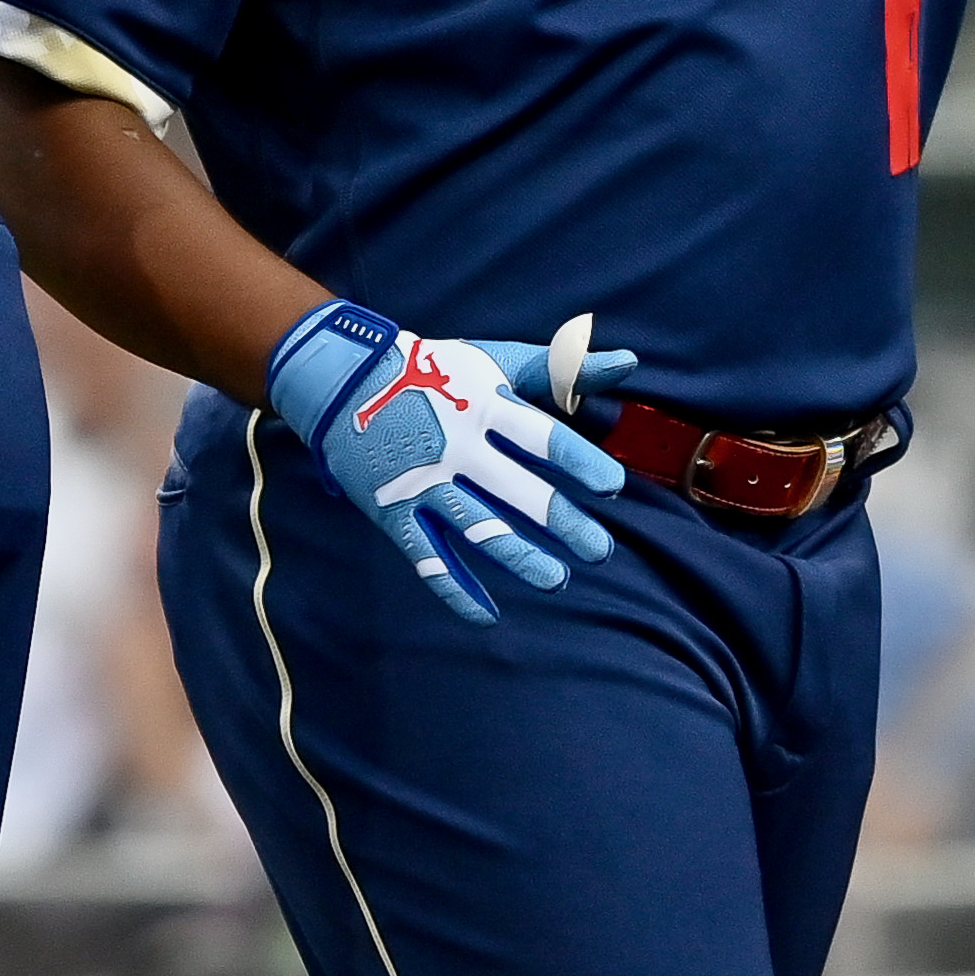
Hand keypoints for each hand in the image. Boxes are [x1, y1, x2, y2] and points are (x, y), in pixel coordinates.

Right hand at [266, 300, 627, 624]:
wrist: (343, 380)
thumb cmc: (436, 370)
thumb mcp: (497, 360)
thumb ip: (562, 369)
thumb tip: (631, 363)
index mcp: (483, 406)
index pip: (542, 439)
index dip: (579, 463)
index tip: (611, 487)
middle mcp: (456, 447)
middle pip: (518, 492)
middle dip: (563, 525)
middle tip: (599, 551)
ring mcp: (423, 483)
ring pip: (479, 531)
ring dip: (521, 560)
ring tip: (556, 580)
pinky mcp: (394, 512)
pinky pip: (429, 559)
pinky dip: (456, 590)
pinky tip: (488, 614)